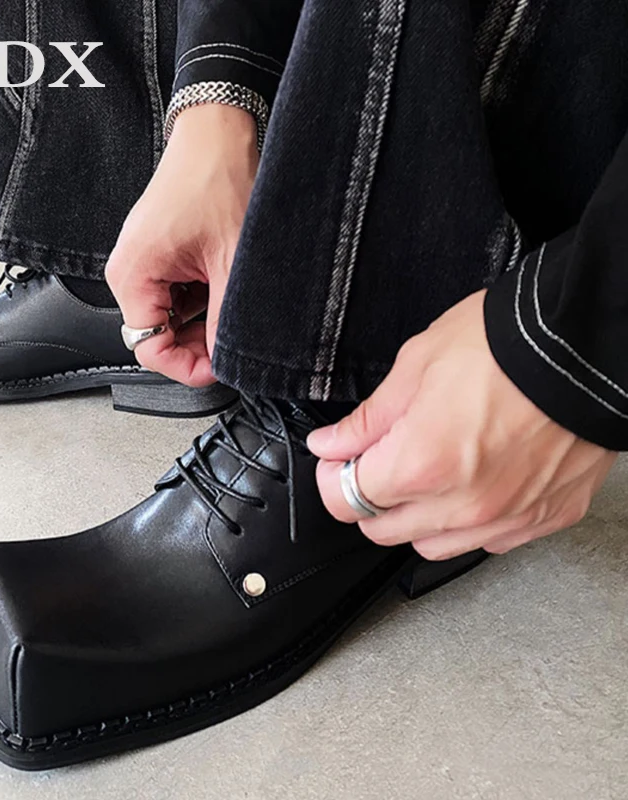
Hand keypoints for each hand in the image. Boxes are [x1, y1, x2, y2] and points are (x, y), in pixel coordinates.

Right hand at [105, 104, 258, 386]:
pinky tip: (223, 288)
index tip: (220, 367)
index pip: (148, 348)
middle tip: (234, 342)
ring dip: (202, 322)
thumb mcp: (230, 262)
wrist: (220, 133)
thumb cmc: (216, 178)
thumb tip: (226, 358)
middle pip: (158, 335)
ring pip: (171, 318)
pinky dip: (202, 301)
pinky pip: (177, 295)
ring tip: (232, 306)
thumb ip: (225, 319)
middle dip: (197, 345)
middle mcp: (130, 271)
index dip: (187, 366)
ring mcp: (144, 263)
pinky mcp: (161, 255)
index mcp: (132, 274)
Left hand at [308, 290, 616, 559]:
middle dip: (369, 495)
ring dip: (415, 515)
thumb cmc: (507, 345)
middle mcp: (463, 504)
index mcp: (422, 463)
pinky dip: (469, 519)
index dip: (332, 477)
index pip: (344, 502)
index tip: (338, 458)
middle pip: (382, 530)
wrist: (588, 344)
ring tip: (430, 467)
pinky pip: (488, 540)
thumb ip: (368, 420)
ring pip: (431, 545)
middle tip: (380, 457)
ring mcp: (507, 517)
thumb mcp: (417, 365)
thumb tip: (331, 445)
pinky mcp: (545, 517)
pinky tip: (475, 479)